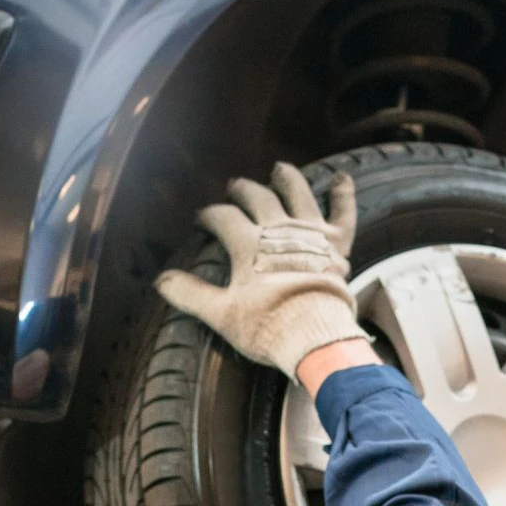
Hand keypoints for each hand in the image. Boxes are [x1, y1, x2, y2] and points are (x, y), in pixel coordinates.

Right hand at [155, 163, 367, 378]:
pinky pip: (343, 212)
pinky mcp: (337, 244)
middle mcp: (278, 230)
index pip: (223, 218)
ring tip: (280, 168)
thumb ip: (190, 294)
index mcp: (248, 244)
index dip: (210, 215)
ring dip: (287, 179)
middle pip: (257, 198)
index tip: (202, 218)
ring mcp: (311, 233)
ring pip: (298, 194)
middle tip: (235, 186)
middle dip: (243, 190)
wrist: (317, 336)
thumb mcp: (221, 314)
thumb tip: (162, 281)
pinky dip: (343, 194)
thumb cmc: (268, 326)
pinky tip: (342, 177)